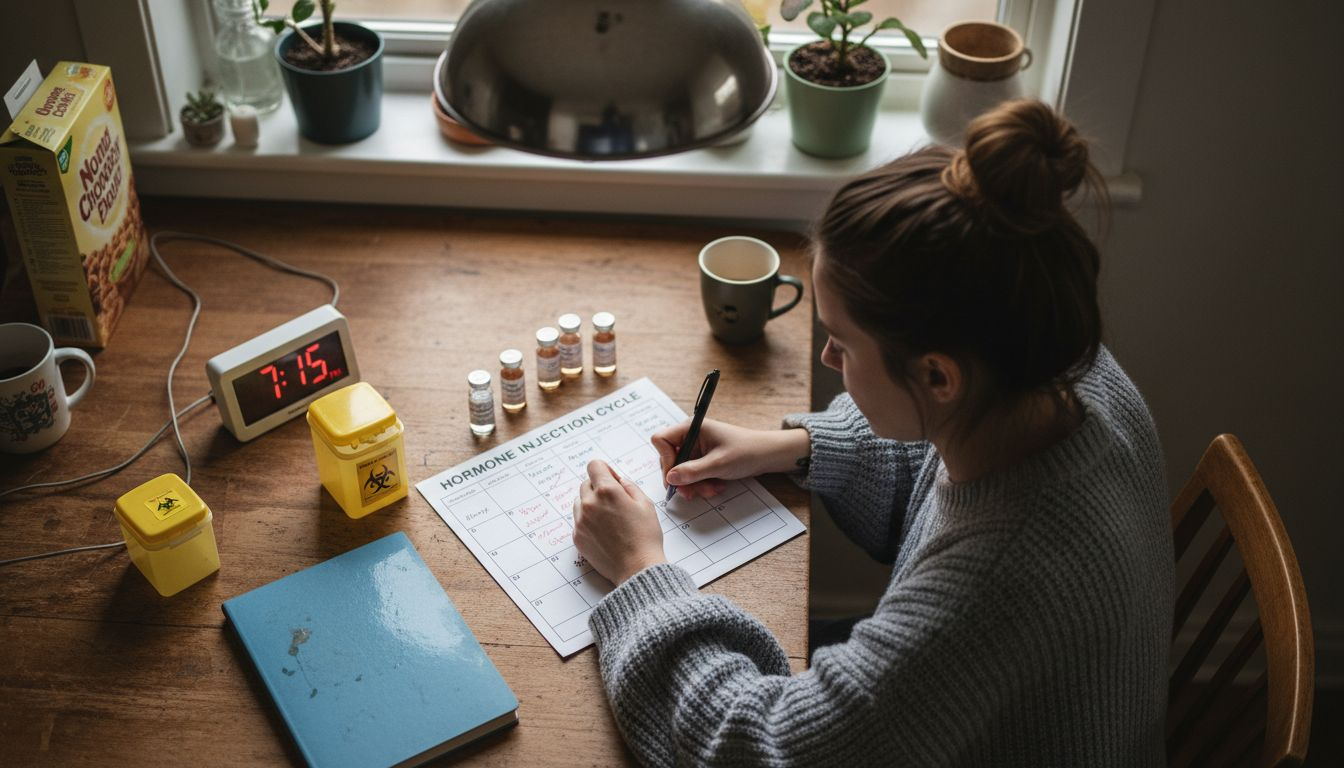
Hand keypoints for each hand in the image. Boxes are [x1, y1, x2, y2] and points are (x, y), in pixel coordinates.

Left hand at [572, 460, 667, 584]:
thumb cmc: (645, 536)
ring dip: (591, 504)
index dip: (605, 470)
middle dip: (599, 488)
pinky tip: (605, 532)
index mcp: (607, 491)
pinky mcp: (577, 537)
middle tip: (615, 503)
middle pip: (586, 483)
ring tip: (610, 519)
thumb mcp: (645, 504)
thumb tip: (618, 480)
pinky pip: (579, 520)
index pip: (594, 465)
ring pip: (580, 502)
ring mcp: (580, 521)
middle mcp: (589, 503)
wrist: (636, 568)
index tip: (612, 480)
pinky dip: (588, 522)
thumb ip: (629, 486)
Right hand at [652, 419, 810, 499]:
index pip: (661, 440)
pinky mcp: (704, 460)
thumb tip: (670, 478)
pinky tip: (717, 486)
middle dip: (683, 478)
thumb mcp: (718, 464)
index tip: (676, 477)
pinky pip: (693, 475)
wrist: (768, 456)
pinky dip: (702, 484)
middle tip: (693, 493)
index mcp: (691, 428)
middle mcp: (691, 437)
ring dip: (694, 485)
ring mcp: (697, 449)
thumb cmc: (746, 451)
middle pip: (670, 459)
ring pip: (682, 471)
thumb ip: (692, 471)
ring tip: (712, 490)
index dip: (665, 460)